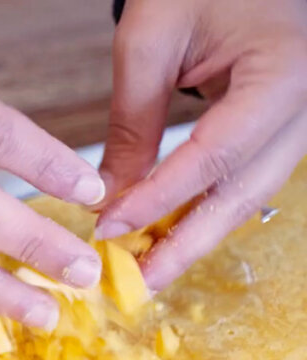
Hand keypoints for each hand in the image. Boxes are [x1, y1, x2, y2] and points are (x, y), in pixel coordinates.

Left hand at [97, 0, 306, 290]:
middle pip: (244, 191)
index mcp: (283, 73)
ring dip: (197, 233)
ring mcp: (301, 117)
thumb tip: (111, 195)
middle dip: (188, 242)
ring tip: (149, 268)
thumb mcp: (151, 40)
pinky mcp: (283, 124)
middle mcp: (306, 103)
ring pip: (250, 192)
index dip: (158, 200)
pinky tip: (170, 232)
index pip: (213, 156)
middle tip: (138, 282)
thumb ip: (133, 120)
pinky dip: (207, 206)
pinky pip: (247, 176)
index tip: (108, 230)